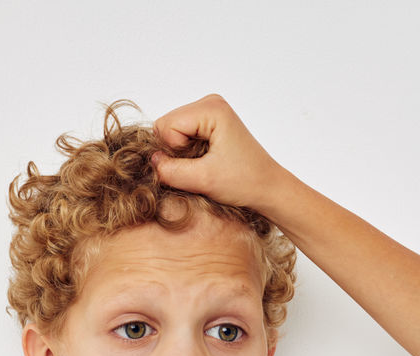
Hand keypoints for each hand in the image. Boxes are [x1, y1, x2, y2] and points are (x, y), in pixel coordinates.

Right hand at [152, 94, 284, 211]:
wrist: (269, 188)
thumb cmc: (246, 182)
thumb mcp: (204, 180)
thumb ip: (171, 170)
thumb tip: (150, 162)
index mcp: (211, 108)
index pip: (165, 126)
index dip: (173, 151)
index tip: (198, 167)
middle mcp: (210, 102)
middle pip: (166, 126)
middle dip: (176, 152)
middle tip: (201, 168)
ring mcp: (210, 111)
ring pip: (171, 132)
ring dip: (182, 154)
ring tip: (206, 166)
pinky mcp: (210, 123)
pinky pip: (182, 136)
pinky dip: (188, 153)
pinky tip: (207, 162)